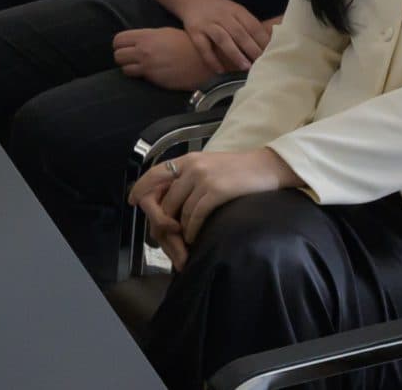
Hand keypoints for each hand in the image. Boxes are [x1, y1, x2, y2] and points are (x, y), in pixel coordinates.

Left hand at [112, 27, 216, 91]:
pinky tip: (150, 73)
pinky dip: (140, 76)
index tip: (125, 47)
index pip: (118, 40)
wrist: (204, 58)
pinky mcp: (156, 79)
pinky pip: (139, 78)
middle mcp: (144, 51)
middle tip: (130, 58)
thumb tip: (135, 42)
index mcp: (146, 36)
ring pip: (124, 69)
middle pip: (117, 55)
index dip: (119, 44)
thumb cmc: (187, 43)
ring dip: (129, 68)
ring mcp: (149, 66)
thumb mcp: (165, 32)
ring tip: (139, 67)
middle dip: (122, 57)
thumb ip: (147, 37)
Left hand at [128, 148, 298, 250]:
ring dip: (180, 230)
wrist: (268, 167)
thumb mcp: (210, 166)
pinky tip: (194, 238)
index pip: (155, 173)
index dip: (141, 188)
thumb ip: (190, 177)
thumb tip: (173, 196)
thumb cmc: (240, 171)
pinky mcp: (216, 191)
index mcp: (188, 160)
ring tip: (183, 240)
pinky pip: (195, 216)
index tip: (133, 200)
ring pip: (180, 211)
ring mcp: (203, 179)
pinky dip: (192, 230)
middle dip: (163, 221)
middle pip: (165, 200)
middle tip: (166, 236)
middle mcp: (192, 167)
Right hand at [178, 0, 273, 71]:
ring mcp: (207, 23)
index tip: (272, 54)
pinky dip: (212, 59)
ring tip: (245, 67)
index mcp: (237, 11)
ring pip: (222, 39)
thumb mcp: (237, 12)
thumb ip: (251, 26)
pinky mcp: (194, 32)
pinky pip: (203, 47)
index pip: (253, 26)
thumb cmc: (222, 11)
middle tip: (262, 64)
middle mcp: (222, 16)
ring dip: (235, 53)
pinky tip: (220, 71)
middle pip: (239, 33)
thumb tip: (273, 44)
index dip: (263, 40)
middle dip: (252, 49)